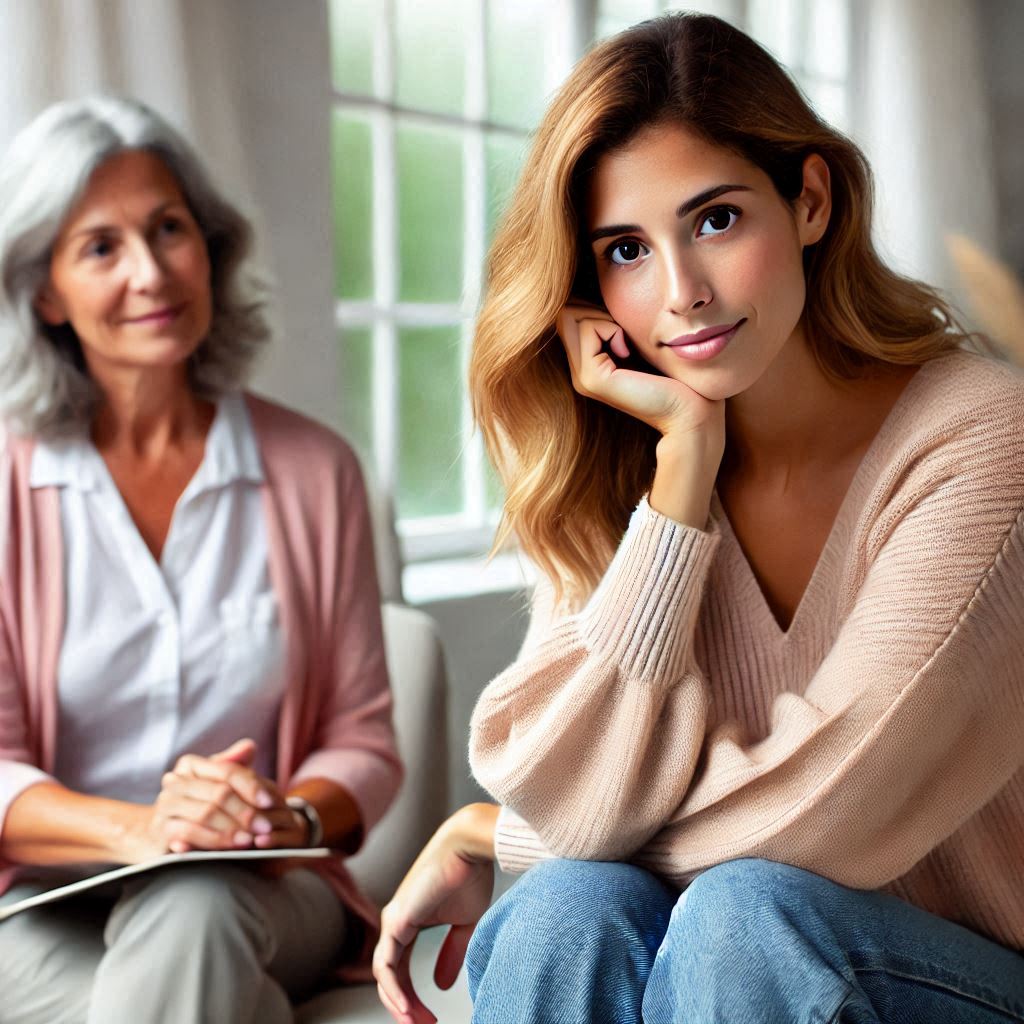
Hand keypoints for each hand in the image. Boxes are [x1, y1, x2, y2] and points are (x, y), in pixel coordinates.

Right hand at [148, 739, 306, 854]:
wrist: (155, 833)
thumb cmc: (196, 803)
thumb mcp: (215, 782)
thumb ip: (233, 765)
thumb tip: (250, 746)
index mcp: (191, 765)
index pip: (228, 772)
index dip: (251, 786)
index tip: (270, 801)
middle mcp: (175, 781)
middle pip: (219, 794)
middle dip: (246, 811)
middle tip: (266, 827)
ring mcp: (166, 805)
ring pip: (206, 814)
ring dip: (232, 828)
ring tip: (251, 839)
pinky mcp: (161, 830)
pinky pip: (191, 833)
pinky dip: (213, 840)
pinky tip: (230, 847)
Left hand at [374, 804, 498, 1023]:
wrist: (468, 848)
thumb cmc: (469, 875)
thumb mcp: (464, 923)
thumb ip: (452, 953)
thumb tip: (441, 985)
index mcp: (409, 923)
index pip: (400, 971)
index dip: (412, 998)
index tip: (430, 1020)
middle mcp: (395, 923)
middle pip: (390, 977)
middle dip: (405, 1007)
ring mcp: (393, 921)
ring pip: (384, 975)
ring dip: (399, 1004)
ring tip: (418, 1023)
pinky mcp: (396, 920)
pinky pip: (386, 965)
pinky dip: (394, 990)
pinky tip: (406, 1007)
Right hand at [557, 301, 721, 439]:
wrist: (688, 412)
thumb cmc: (674, 375)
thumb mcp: (639, 341)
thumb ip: (615, 324)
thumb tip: (599, 290)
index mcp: (587, 364)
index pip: (568, 314)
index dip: (592, 307)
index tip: (622, 326)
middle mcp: (578, 372)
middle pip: (565, 312)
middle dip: (594, 308)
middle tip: (623, 332)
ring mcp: (582, 377)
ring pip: (571, 315)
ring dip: (603, 317)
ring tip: (626, 342)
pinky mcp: (592, 379)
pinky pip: (589, 328)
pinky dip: (611, 328)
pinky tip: (628, 352)